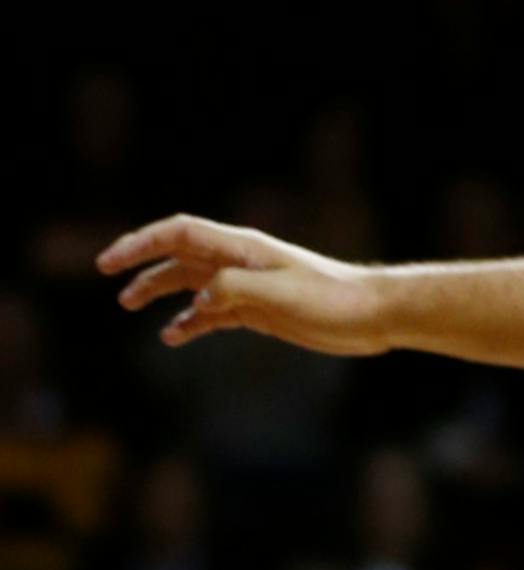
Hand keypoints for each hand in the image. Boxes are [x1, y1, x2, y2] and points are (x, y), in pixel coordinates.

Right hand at [98, 214, 392, 355]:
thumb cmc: (332, 298)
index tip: (109, 262)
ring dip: (160, 289)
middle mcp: (242, 261)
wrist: (370, 313)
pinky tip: (174, 336)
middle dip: (142, 261)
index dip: (143, 242)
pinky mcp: (259, 309)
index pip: (182, 233)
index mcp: (244, 248)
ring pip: (192, 281)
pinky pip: (212, 311)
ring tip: (128, 306)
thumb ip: (234, 289)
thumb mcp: (280, 293)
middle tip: (107, 276)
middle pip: (181, 253)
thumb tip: (196, 298)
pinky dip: (189, 320)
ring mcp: (249, 285)